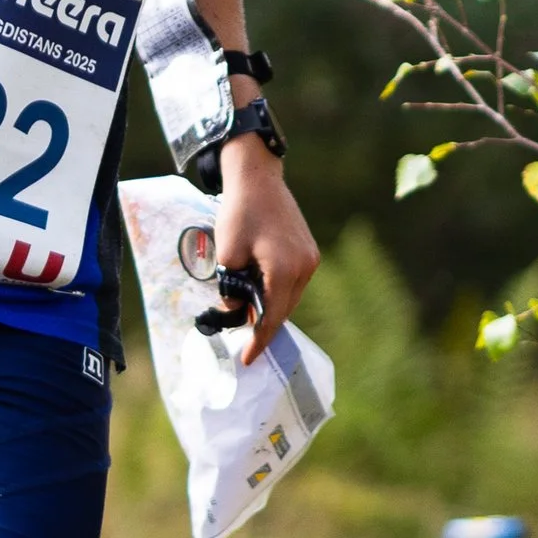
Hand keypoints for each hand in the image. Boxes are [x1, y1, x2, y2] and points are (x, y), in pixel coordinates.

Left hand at [215, 139, 318, 364]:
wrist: (257, 177)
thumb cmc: (239, 212)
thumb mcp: (227, 254)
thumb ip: (232, 289)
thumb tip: (236, 312)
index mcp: (285, 269)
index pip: (272, 316)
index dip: (258, 340)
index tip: (246, 360)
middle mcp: (304, 266)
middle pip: (284, 309)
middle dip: (264, 325)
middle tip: (242, 340)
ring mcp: (310, 258)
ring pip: (290, 296)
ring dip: (271, 307)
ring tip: (248, 316)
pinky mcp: (308, 250)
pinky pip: (294, 281)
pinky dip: (278, 291)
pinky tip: (260, 293)